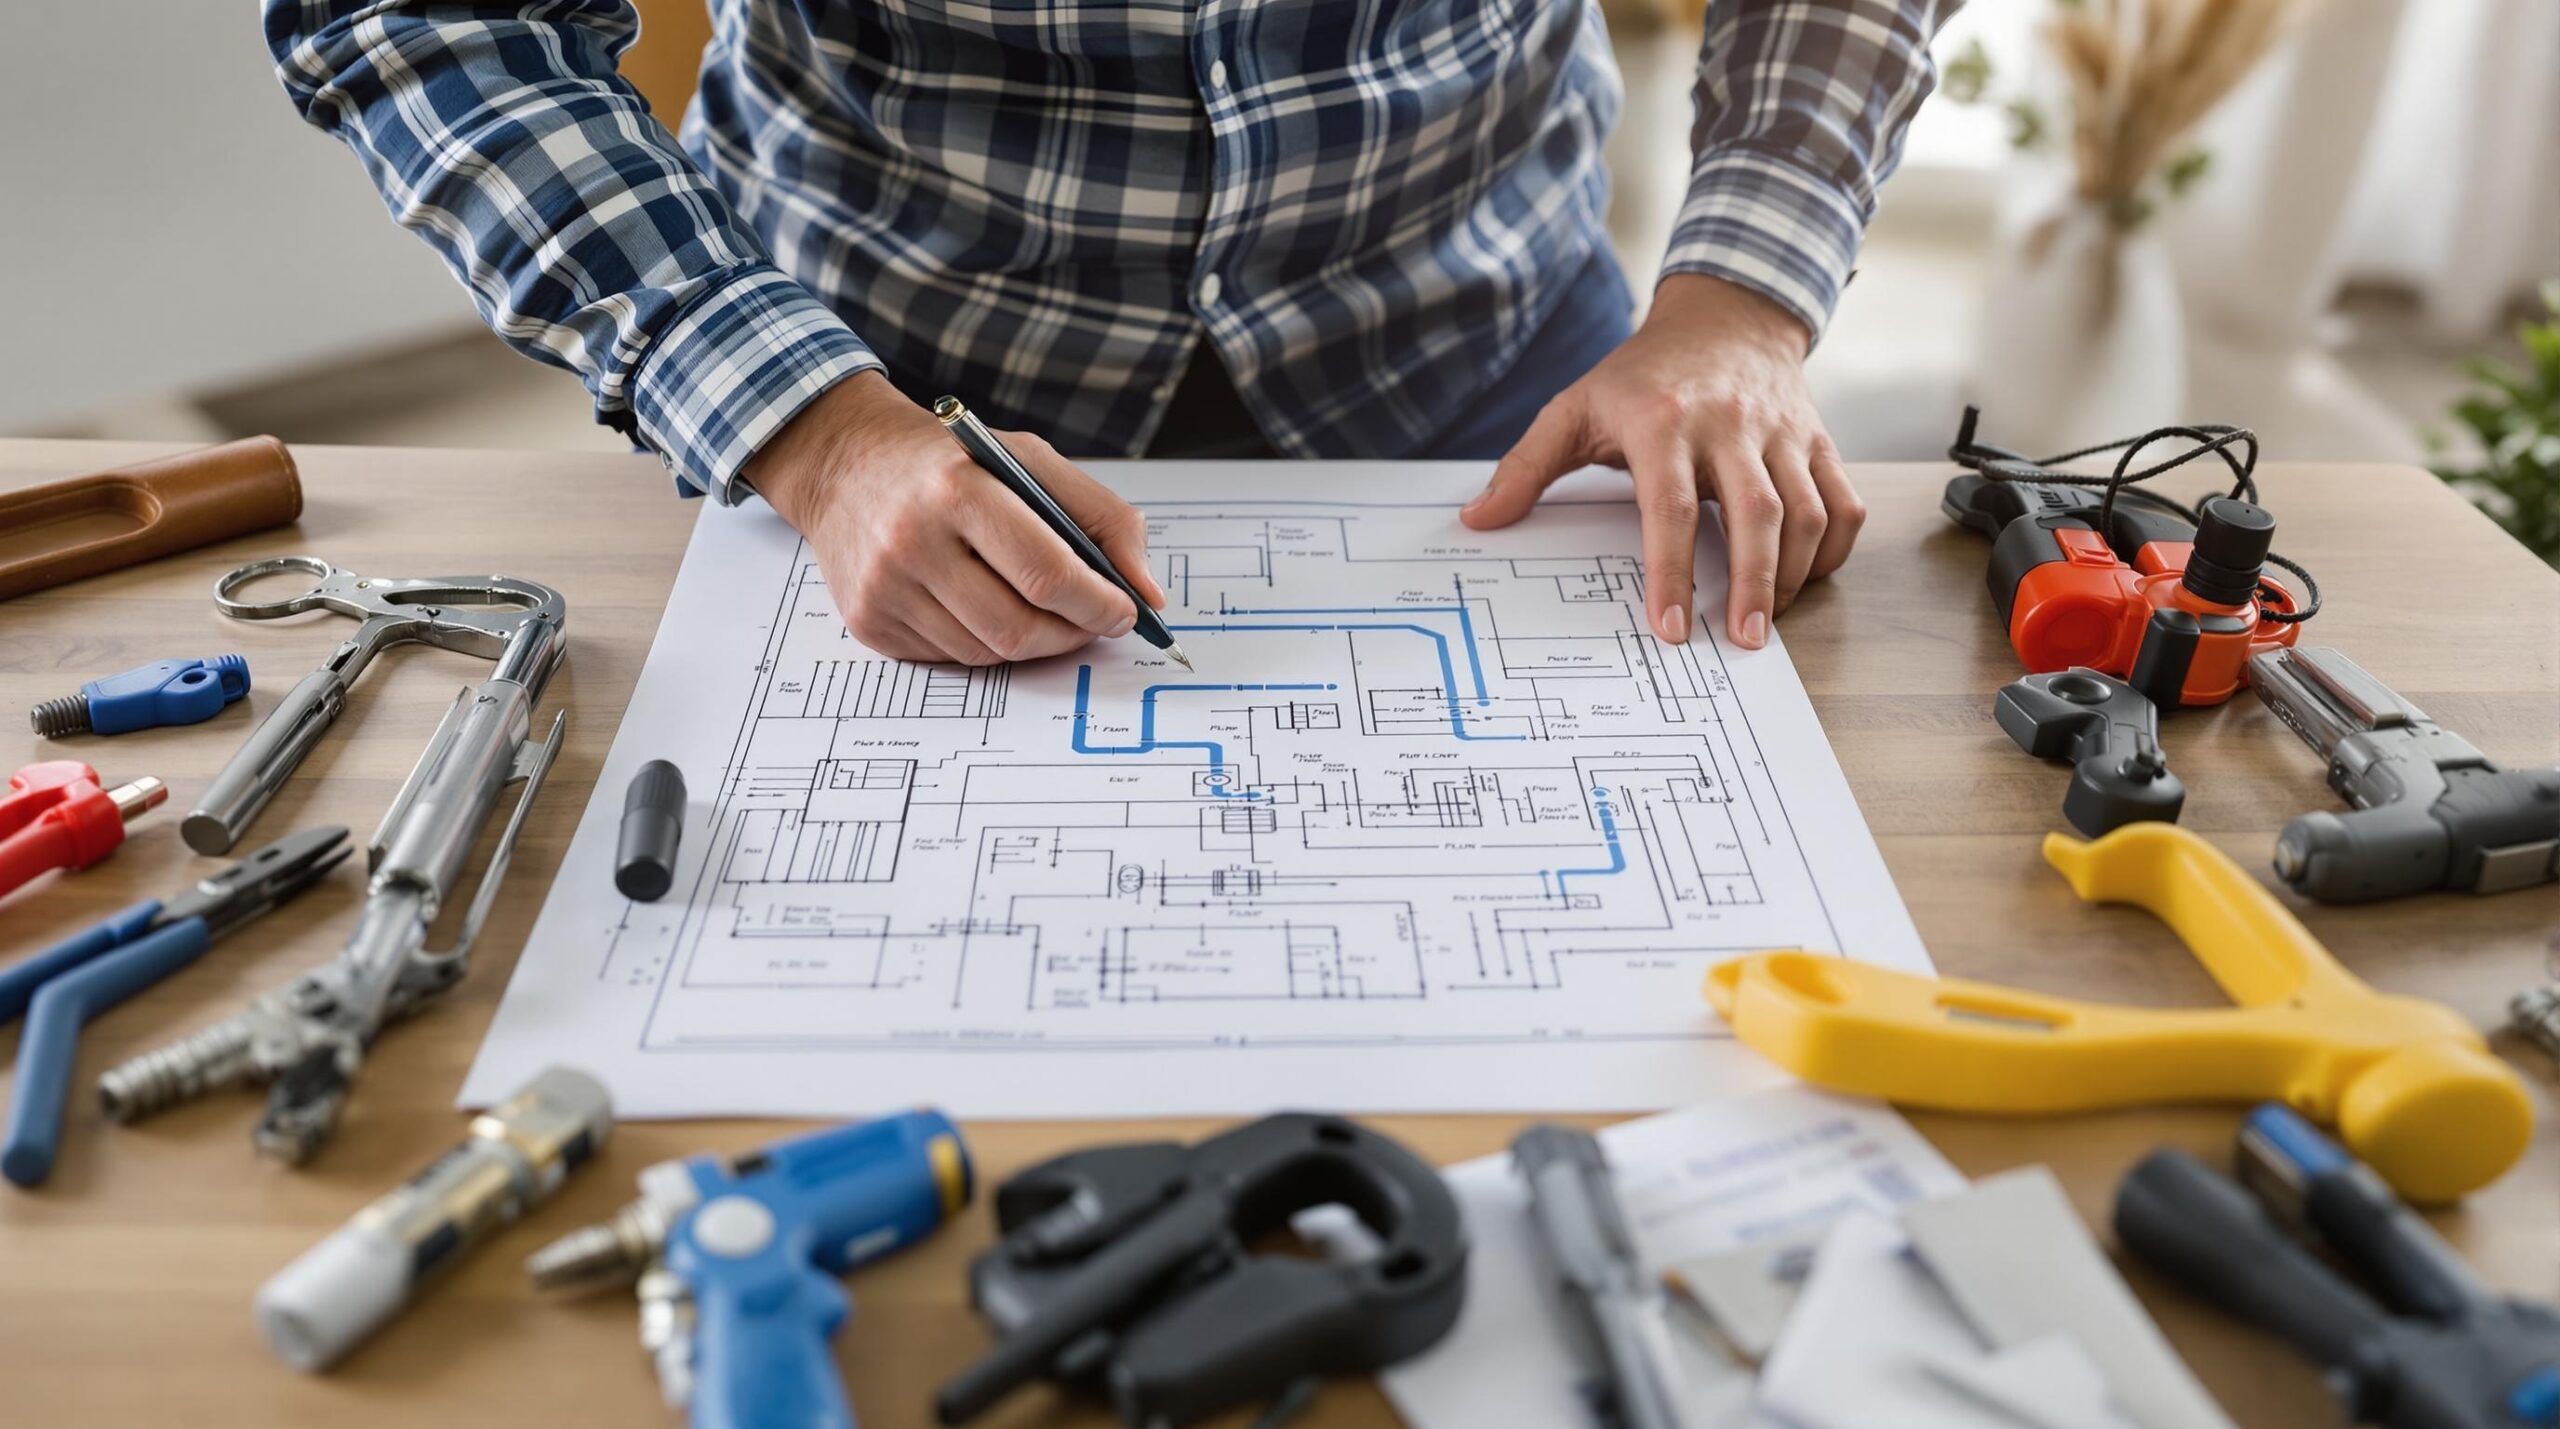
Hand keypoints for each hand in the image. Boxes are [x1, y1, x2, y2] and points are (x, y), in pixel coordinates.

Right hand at [744, 371, 1165, 664]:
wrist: (845, 464)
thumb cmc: (948, 462)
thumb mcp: (1028, 459)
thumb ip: (1101, 516)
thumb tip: (1147, 592)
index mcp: (957, 488)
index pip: (1046, 572)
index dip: (1098, 604)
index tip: (1126, 611)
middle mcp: (911, 540)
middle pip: (1018, 626)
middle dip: (1073, 633)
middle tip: (1094, 621)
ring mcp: (884, 588)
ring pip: (988, 652)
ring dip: (1033, 641)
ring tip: (1042, 610)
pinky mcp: (870, 623)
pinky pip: (952, 658)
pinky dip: (984, 642)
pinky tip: (982, 605)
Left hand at [1460, 272, 1863, 649]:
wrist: (1724, 316)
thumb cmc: (1643, 374)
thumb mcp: (1574, 408)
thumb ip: (1525, 467)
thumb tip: (1477, 520)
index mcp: (1663, 421)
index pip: (1670, 507)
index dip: (1672, 571)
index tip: (1670, 627)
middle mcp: (1730, 425)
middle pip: (1757, 514)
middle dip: (1754, 585)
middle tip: (1743, 642)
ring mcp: (1782, 432)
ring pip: (1808, 512)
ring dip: (1794, 575)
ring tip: (1765, 621)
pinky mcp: (1818, 439)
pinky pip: (1844, 501)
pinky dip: (1835, 549)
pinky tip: (1807, 577)